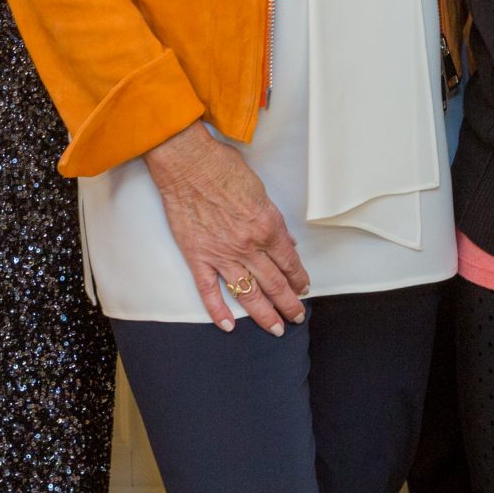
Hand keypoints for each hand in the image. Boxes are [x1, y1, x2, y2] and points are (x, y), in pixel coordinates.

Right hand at [143, 122, 308, 333]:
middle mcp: (248, 247)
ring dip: (265, 314)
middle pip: (274, 283)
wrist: (189, 164)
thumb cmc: (224, 168)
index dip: (299, 278)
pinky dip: (218, 311)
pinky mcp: (198, 257)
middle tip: (297, 317)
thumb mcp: (260, 191)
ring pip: (248, 294)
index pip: (289, 261)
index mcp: (267, 227)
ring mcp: (222, 255)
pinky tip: (229, 326)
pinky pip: (209, 291)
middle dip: (289, 303)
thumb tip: (286, 241)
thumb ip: (274, 220)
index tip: (304, 288)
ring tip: (276, 328)